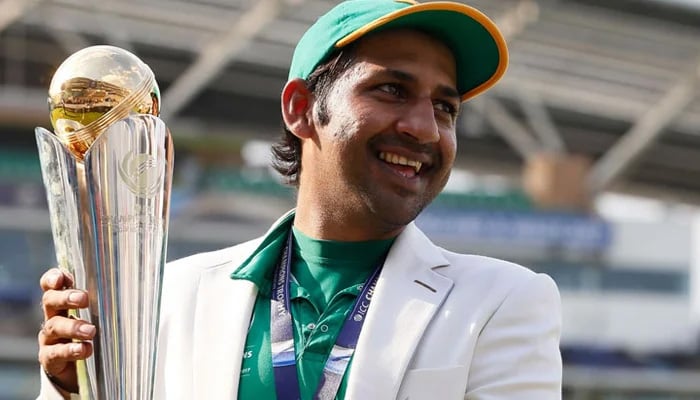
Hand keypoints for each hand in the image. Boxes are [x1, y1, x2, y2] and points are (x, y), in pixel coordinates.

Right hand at [37, 268, 94, 393]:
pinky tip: (85, 350)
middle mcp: (53, 316)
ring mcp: (49, 338)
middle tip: (84, 299)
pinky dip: (70, 350)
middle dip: (65, 298)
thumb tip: (134, 287)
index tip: (61, 278)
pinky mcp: (49, 358)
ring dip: (73, 327)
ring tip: (91, 331)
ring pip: (54, 327)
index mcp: (62, 302)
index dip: (52, 279)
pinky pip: (55, 353)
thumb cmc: (91, 331)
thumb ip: (105, 302)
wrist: (76, 369)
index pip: (50, 285)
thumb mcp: (97, 314)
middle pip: (49, 301)